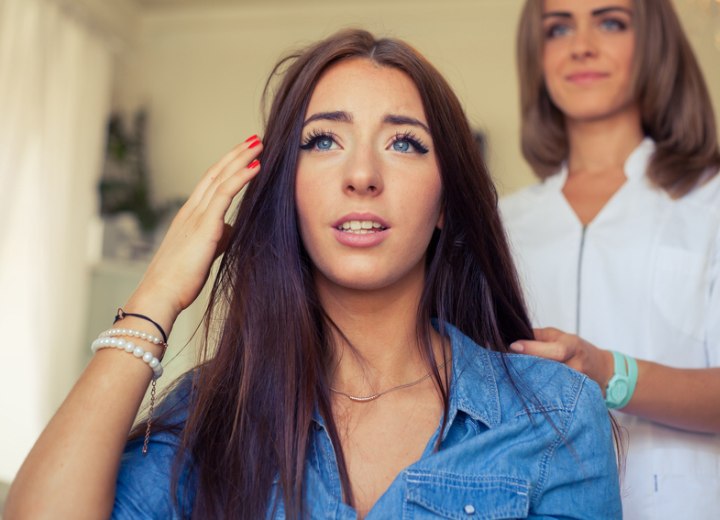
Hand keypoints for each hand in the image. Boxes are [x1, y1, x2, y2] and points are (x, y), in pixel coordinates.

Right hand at [126, 136, 262, 329]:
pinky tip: (256, 166)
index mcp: (188, 216)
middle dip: (235, 154)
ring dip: (241, 158)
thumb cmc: (179, 279)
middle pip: (215, 173)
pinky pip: (224, 193)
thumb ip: (217, 236)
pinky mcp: (204, 225)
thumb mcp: (203, 252)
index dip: (226, 166)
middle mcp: (190, 210)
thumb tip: (231, 228)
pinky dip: (241, 177)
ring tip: (259, 144)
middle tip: (253, 139)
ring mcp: (195, 215)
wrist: (160, 294)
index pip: (209, 183)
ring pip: (220, 177)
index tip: (243, 153)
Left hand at [510, 327, 613, 394]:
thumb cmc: (575, 349)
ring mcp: (577, 385)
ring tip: (514, 374)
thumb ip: (537, 336)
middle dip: (527, 365)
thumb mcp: (558, 336)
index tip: (513, 346)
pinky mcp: (575, 398)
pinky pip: (553, 395)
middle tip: (508, 362)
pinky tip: (526, 388)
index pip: (555, 350)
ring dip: (530, 379)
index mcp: (573, 346)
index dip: (533, 348)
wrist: (602, 370)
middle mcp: (577, 366)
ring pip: (549, 384)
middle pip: (550, 368)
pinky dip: (539, 391)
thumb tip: (513, 337)